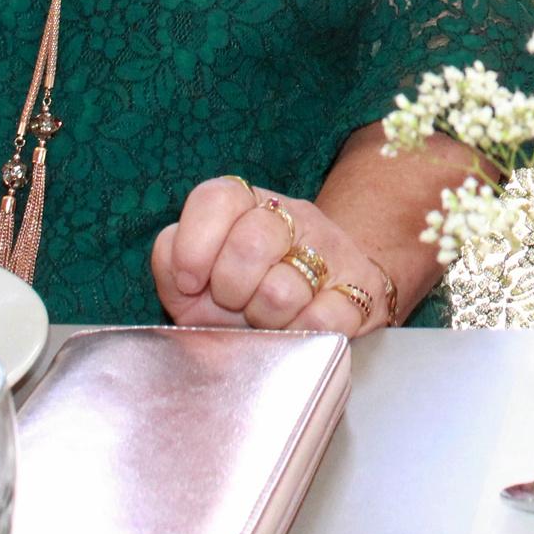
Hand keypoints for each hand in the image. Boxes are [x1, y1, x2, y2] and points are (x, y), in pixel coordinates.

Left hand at [151, 177, 387, 336]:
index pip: (217, 197)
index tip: (189, 282)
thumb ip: (170, 266)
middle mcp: (292, 217)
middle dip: (230, 290)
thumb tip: (177, 270)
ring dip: (266, 320)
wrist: (321, 308)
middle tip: (234, 304)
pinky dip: (300, 336)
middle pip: (251, 242)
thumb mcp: (196, 285)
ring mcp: (331, 249)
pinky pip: (322, 320)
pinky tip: (297, 331)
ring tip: (268, 321)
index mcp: (246, 205)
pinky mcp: (363, 289)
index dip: (194, 244)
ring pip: (282, 290)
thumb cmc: (245, 298)